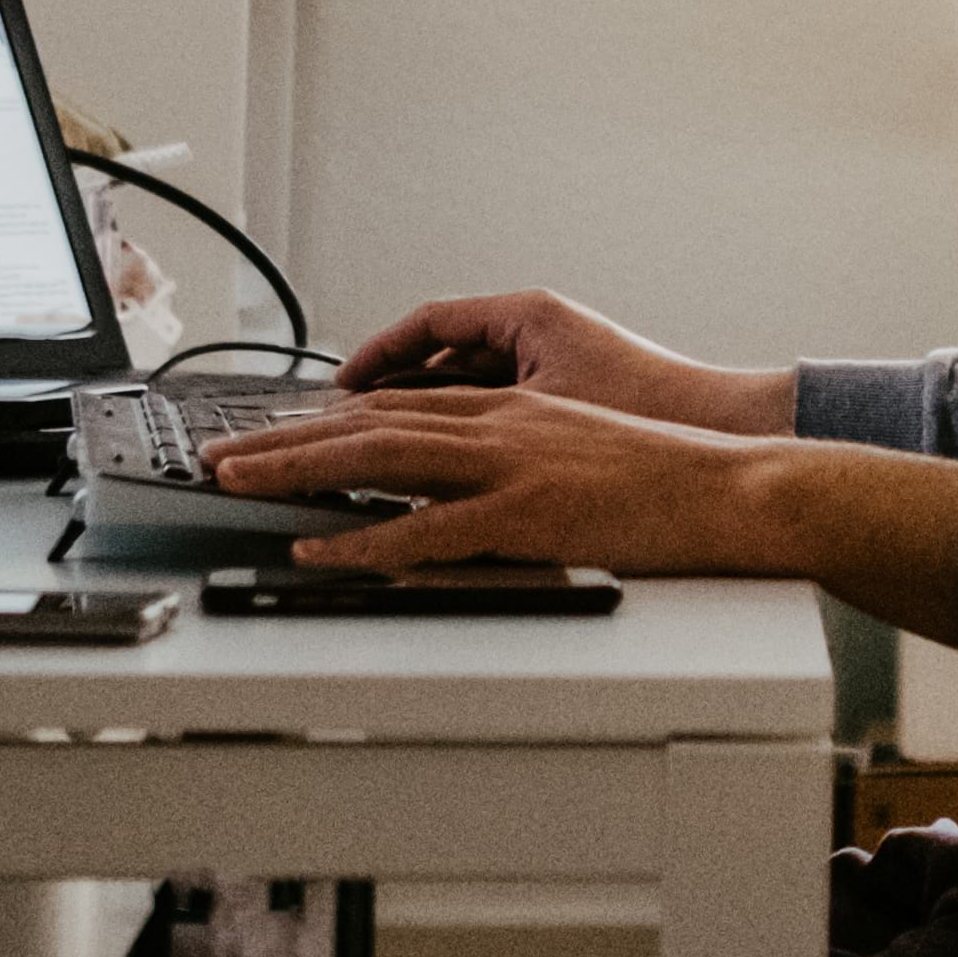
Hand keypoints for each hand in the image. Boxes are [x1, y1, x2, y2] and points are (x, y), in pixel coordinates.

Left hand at [211, 387, 957, 638]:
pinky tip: (321, 551)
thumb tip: (460, 499)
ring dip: (298, 474)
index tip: (272, 432)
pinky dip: (364, 544)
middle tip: (220, 456)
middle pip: (367, 424)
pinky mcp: (528, 514)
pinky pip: (426, 532)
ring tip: (237, 485)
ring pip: (379, 461)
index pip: (398, 406)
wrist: (737, 489)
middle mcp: (502, 423)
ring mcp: (512, 465)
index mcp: (513, 408)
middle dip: (283, 440)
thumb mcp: (580, 455)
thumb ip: (516, 466)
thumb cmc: (669, 484)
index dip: (325, 419)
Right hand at [334, 286, 789, 435]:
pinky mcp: (565, 398)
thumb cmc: (650, 409)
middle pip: (439, 353)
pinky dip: (462, 427)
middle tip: (341, 423)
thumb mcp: (541, 410)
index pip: (429, 321)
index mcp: (528, 315)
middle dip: (388, 388)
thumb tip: (408, 431)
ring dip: (420, 409)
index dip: (376, 352)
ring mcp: (551, 365)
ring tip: (373, 446)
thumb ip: (472, 419)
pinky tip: (439, 465)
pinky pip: (494, 404)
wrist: (722, 436)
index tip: (341, 385)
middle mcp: (538, 331)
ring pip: (465, 383)